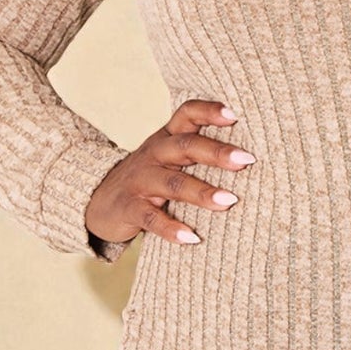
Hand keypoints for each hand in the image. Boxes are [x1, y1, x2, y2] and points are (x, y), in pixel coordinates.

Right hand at [85, 98, 255, 248]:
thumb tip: (253, 156)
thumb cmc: (149, 178)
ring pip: (172, 183)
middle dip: (217, 153)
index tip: (235, 115)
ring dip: (201, 192)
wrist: (96, 200)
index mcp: (167, 138)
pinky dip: (171, 229)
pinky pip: (151, 218)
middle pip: (186, 146)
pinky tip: (192, 238)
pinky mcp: (129, 208)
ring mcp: (140, 181)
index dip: (209, 111)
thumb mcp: (169, 157)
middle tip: (246, 160)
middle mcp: (154, 154)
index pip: (187, 114)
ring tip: (228, 202)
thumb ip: (199, 150)